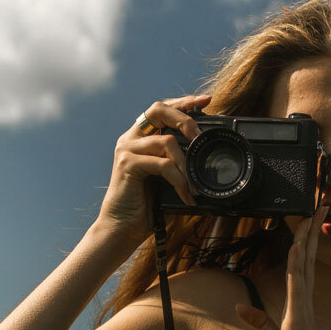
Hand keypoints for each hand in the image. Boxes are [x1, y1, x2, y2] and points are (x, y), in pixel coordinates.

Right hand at [95, 95, 211, 248]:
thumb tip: (207, 158)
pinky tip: (186, 195)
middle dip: (185, 119)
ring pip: (166, 142)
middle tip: (201, 138)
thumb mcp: (167, 180)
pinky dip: (179, 181)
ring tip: (195, 186)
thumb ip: (179, 164)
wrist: (122, 229)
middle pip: (159, 109)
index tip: (206, 101)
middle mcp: (130, 138)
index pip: (161, 109)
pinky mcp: (127, 164)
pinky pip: (163, 164)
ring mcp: (127, 149)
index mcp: (140, 138)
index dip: (184, 102)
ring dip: (187, 165)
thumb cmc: (145, 207)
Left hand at [235, 203, 330, 329]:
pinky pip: (297, 286)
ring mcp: (303, 308)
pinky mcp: (297, 319)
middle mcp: (304, 302)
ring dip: (307, 238)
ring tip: (312, 212)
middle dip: (313, 230)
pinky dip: (296, 265)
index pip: (304, 266)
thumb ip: (260, 321)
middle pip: (309, 258)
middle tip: (320, 203)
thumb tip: (241, 306)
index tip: (311, 219)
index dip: (307, 242)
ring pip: (305, 265)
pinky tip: (296, 246)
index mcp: (300, 305)